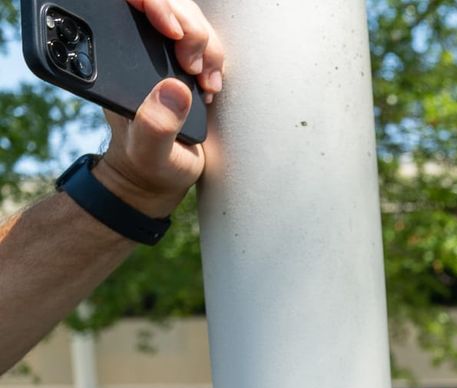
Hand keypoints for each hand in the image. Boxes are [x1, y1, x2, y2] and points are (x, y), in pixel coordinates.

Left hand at [93, 0, 224, 217]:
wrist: (158, 176)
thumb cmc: (148, 164)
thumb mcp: (149, 151)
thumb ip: (156, 124)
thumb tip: (173, 88)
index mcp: (116, 61)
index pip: (129, 5)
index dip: (154, 4)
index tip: (171, 31)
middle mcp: (138, 49)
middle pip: (168, 5)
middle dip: (190, 29)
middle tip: (192, 68)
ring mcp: (162, 54)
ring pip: (190, 18)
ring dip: (207, 46)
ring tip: (205, 83)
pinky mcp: (184, 63)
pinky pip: (205, 40)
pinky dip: (215, 58)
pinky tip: (210, 86)